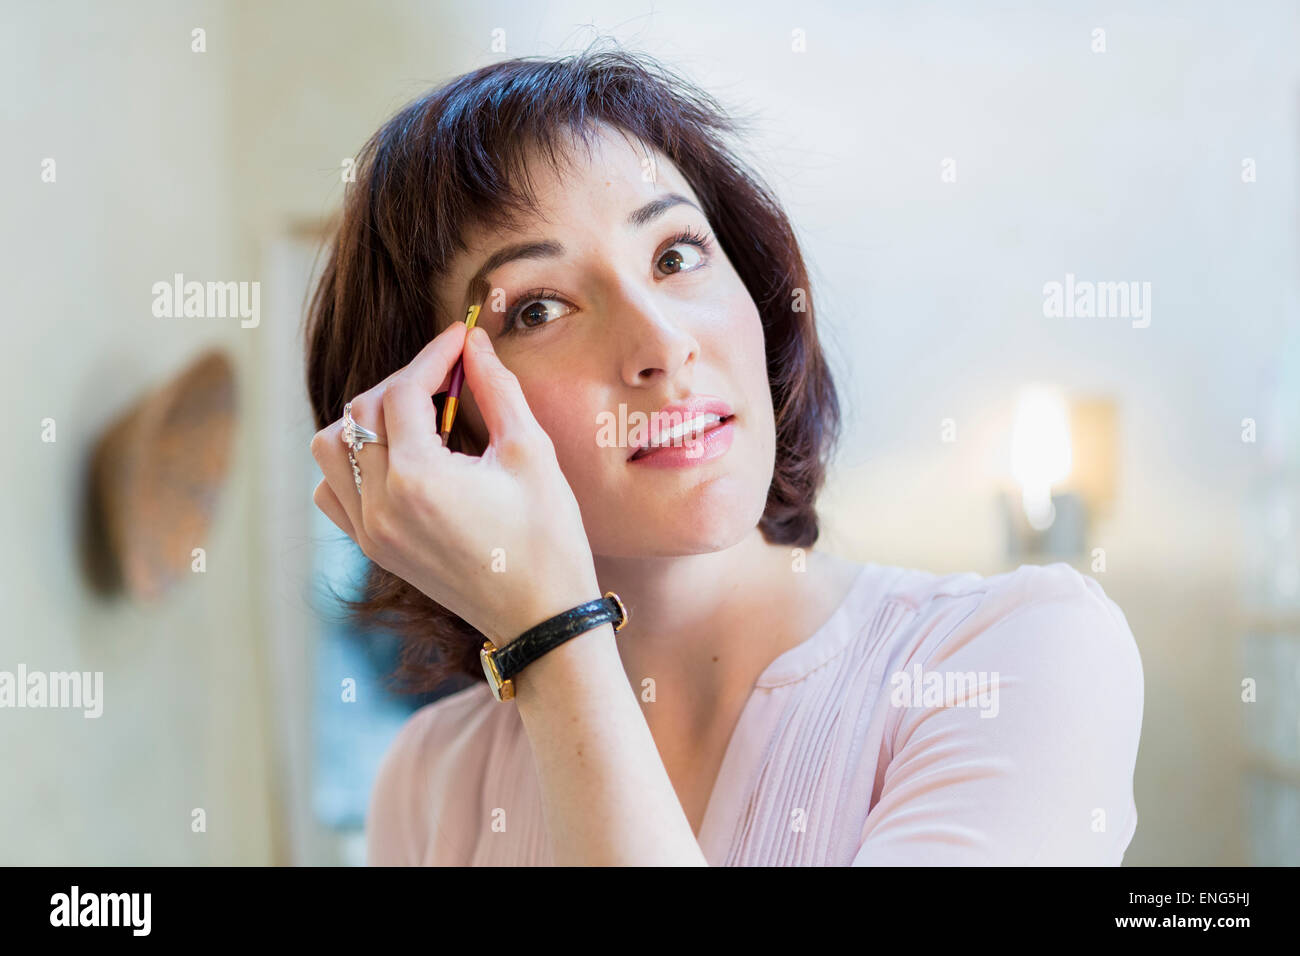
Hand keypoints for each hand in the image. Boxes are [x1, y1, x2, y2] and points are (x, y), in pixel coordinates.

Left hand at [310, 321, 601, 645]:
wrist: (542, 618)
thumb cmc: (547, 538)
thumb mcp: (531, 454)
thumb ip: (497, 389)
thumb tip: (475, 343)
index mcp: (418, 479)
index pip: (403, 391)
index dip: (434, 356)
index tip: (462, 340)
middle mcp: (380, 505)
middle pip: (361, 413)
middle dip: (403, 382)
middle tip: (448, 376)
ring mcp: (371, 531)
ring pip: (331, 450)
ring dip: (366, 420)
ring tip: (416, 416)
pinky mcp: (374, 549)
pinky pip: (332, 492)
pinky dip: (351, 464)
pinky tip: (396, 459)